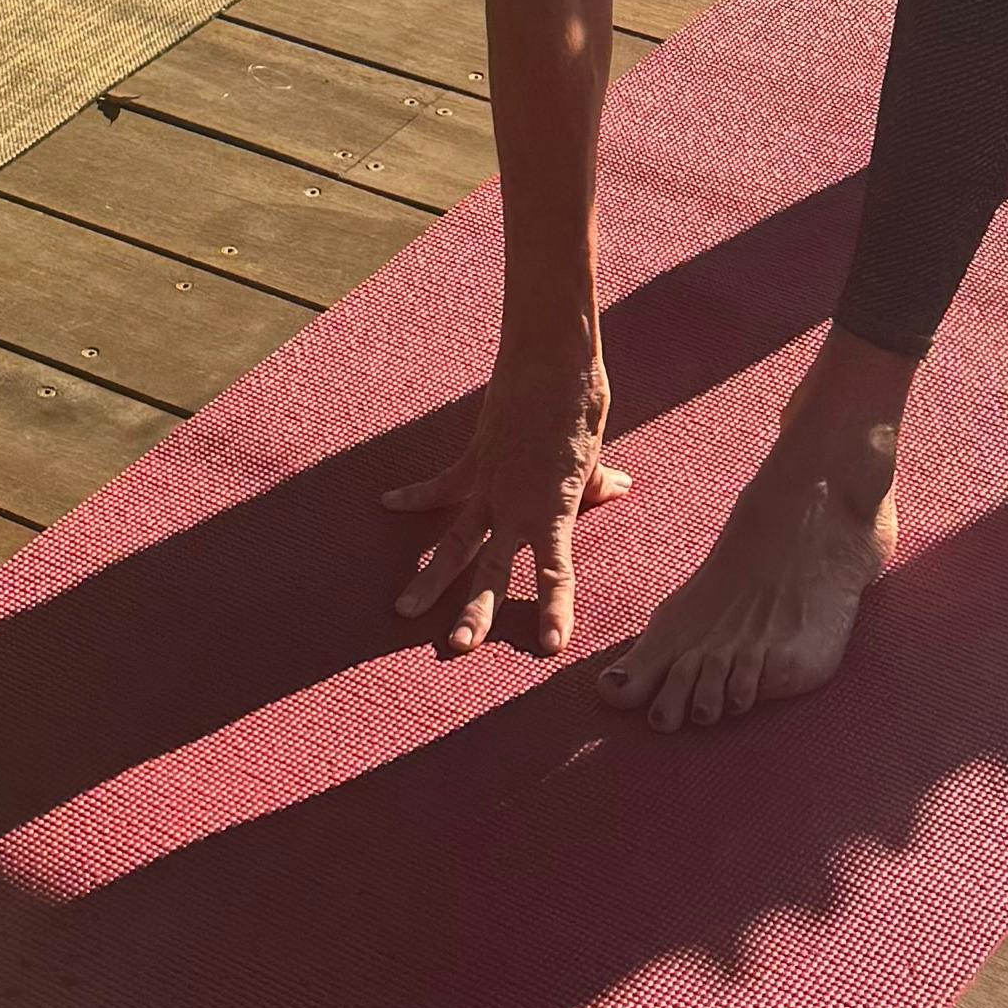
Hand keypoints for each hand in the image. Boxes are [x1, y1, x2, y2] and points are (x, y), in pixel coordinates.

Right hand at [384, 338, 632, 654]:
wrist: (550, 360)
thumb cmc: (581, 404)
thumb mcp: (595, 451)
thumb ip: (599, 482)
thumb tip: (620, 489)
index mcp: (555, 509)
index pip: (555, 572)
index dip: (553, 609)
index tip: (551, 645)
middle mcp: (517, 504)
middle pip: (491, 568)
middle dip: (475, 610)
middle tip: (459, 647)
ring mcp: (488, 484)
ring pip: (455, 541)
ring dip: (430, 577)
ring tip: (403, 610)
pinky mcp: (472, 458)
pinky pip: (439, 485)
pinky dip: (413, 496)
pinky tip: (387, 505)